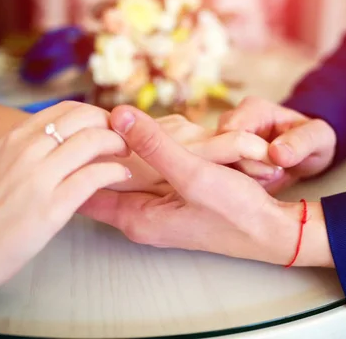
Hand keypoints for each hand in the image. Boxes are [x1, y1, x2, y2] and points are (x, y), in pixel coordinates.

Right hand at [0, 101, 130, 332]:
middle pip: (84, 119)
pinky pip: (94, 177)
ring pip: (93, 142)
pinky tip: (121, 176)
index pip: (67, 109)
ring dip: (118, 145)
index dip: (96, 114)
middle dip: (112, 125)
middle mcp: (27, 150)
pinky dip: (115, 172)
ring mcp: (39, 178)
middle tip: (124, 139)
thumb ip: (30, 148)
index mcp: (15, 138)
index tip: (108, 126)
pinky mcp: (51, 207)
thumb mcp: (1, 164)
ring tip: (126, 156)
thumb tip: (61, 139)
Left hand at [79, 105, 332, 267]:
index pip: (84, 192)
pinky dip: (147, 153)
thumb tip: (117, 115)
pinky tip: (154, 134)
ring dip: (125, 149)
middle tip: (100, 117)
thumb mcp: (193, 173)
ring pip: (127, 173)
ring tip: (123, 120)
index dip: (75, 161)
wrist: (271, 230)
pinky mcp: (173, 200)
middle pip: (103, 180)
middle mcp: (141, 217)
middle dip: (100, 149)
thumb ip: (154, 145)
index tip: (74, 132)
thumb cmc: (235, 211)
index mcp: (135, 218)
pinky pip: (149, 173)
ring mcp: (157, 209)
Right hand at [217, 96, 336, 193]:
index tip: (275, 167)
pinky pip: (222, 175)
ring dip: (243, 179)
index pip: (231, 132)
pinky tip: (260, 185)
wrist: (305, 152)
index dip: (249, 155)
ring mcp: (224, 140)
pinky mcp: (223, 159)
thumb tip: (276, 153)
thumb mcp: (318, 138)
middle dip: (247, 170)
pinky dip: (240, 186)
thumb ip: (300, 142)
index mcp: (253, 109)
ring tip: (270, 178)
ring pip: (218, 165)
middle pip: (219, 150)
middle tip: (274, 174)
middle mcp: (232, 121)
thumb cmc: (311, 139)